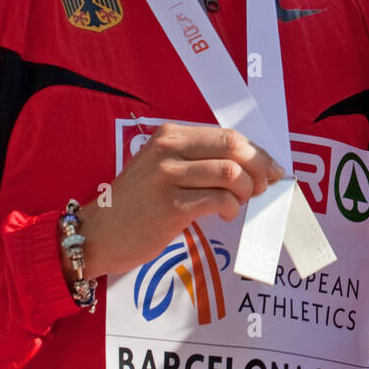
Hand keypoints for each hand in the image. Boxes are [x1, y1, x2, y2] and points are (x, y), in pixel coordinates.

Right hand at [64, 124, 283, 283]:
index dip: (257, 153)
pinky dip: (231, 207)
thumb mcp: (161, 167)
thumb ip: (197, 159)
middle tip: (264, 187)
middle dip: (259, 169)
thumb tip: (248, 165)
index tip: (271, 168)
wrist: (97, 233)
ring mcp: (168, 177)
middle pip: (233, 149)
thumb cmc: (136, 203)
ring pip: (230, 174)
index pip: (227, 135)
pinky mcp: (170, 207)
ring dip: (245, 191)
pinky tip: (225, 214)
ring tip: (239, 203)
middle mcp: (168, 149)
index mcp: (170, 135)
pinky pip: (218, 200)